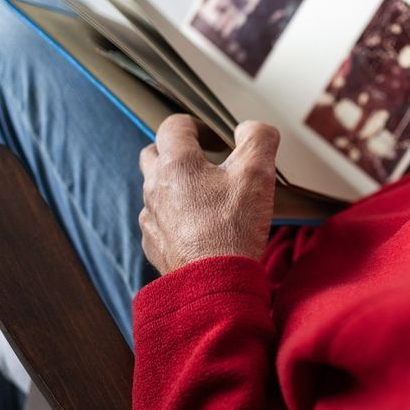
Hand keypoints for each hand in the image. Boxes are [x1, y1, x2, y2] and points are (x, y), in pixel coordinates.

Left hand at [138, 115, 279, 275]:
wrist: (215, 284)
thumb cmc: (233, 228)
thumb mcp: (258, 173)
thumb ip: (257, 138)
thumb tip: (250, 128)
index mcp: (177, 164)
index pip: (174, 126)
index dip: (196, 125)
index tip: (214, 138)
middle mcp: (155, 187)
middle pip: (154, 155)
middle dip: (176, 152)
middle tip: (204, 162)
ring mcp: (151, 218)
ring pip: (155, 191)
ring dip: (176, 187)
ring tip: (206, 199)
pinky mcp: (154, 245)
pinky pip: (159, 222)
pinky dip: (175, 219)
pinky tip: (199, 229)